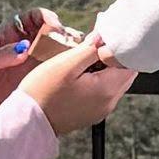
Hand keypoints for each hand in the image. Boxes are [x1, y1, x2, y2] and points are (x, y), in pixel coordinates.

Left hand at [0, 8, 71, 127]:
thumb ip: (2, 55)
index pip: (31, 18)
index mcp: (5, 36)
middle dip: (62, 35)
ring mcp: (25, 68)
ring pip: (52, 55)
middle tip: (71, 42)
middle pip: (47, 35)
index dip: (45, 17)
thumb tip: (24, 48)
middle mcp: (19, 49)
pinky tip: (68, 75)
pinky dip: (61, 73)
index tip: (54, 25)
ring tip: (75, 57)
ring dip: (65, 54)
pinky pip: (49, 76)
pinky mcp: (28, 85)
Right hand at [20, 37, 139, 145]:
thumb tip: (103, 36)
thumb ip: (90, 48)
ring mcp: (101, 110)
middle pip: (124, 72)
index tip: (103, 38)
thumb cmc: (43, 93)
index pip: (130, 62)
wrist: (28, 121)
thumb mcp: (66, 64)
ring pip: (114, 82)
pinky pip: (103, 92)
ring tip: (82, 61)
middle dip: (112, 57)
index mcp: (108, 89)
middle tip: (92, 46)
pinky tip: (79, 77)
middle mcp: (110, 102)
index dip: (118, 47)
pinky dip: (97, 81)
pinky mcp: (91, 113)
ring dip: (104, 69)